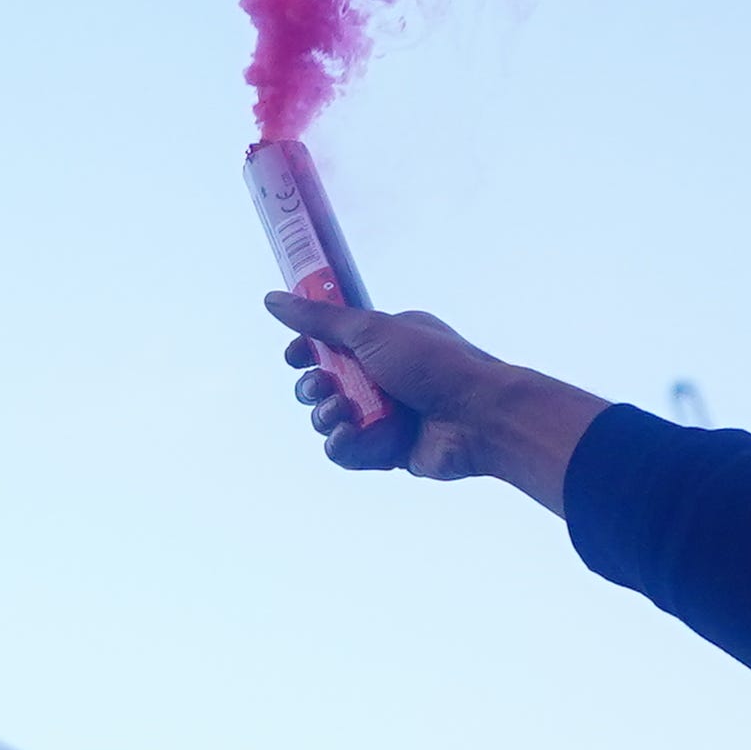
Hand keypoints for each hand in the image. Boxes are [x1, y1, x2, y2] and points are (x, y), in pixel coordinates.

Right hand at [262, 296, 604, 506]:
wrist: (479, 416)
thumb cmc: (433, 365)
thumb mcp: (371, 331)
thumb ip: (318, 320)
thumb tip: (271, 299)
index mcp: (382, 341)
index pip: (329, 344)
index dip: (306, 351)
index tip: (295, 356)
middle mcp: (382, 376)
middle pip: (321, 384)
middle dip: (313, 388)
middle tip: (324, 388)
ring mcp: (384, 414)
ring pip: (329, 419)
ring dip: (326, 416)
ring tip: (343, 413)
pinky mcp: (386, 450)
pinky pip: (346, 451)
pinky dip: (343, 445)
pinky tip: (349, 437)